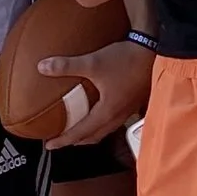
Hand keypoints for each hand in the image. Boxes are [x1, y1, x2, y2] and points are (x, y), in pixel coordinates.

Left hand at [35, 36, 152, 146]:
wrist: (154, 50)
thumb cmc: (126, 59)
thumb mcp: (93, 63)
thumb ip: (66, 66)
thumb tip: (42, 67)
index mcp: (107, 112)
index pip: (81, 132)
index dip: (63, 140)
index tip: (49, 145)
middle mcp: (118, 115)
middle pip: (94, 136)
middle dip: (76, 140)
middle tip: (61, 140)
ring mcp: (128, 110)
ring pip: (105, 130)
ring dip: (90, 133)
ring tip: (78, 130)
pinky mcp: (133, 102)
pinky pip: (114, 121)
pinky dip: (102, 123)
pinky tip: (99, 113)